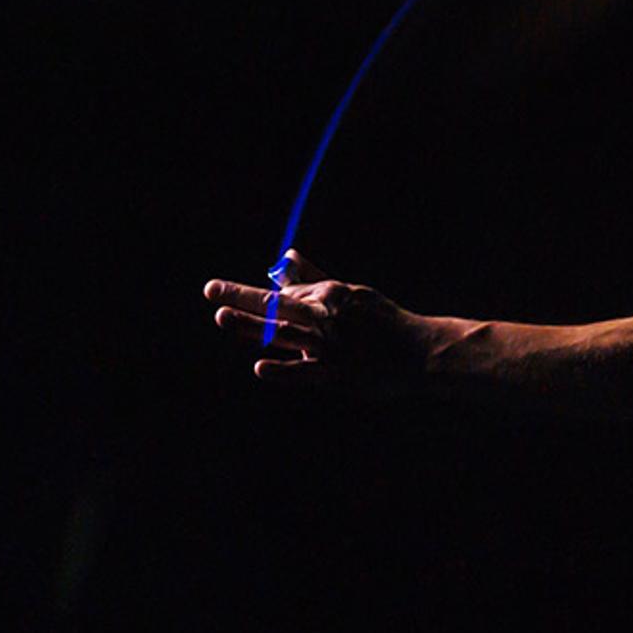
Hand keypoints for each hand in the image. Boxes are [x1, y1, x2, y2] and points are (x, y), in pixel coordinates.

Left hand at [202, 250, 435, 390]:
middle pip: (277, 306)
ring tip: (222, 317)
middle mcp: (327, 318)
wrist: (421, 353)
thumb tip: (284, 256)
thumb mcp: (352, 294)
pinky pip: (306, 373)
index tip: (226, 292)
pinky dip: (284, 371)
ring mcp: (331, 347)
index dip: (257, 295)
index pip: (286, 293)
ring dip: (252, 326)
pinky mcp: (339, 376)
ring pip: (285, 335)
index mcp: (330, 296)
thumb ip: (314, 279)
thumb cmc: (384, 323)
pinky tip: (260, 367)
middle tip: (212, 290)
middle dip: (241, 296)